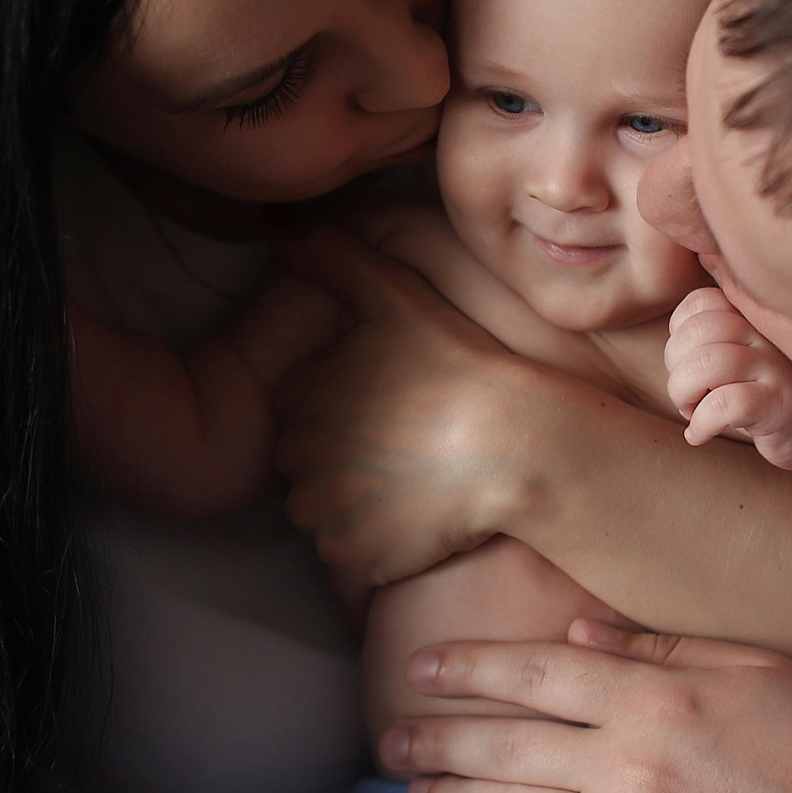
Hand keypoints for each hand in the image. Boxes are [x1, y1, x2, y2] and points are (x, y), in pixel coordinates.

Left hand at [272, 228, 563, 593]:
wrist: (513, 444)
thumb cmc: (457, 366)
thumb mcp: (394, 295)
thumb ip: (335, 258)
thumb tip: (278, 232)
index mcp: (301, 402)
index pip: (298, 417)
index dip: (339, 415)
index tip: (385, 414)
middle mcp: (300, 463)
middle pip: (307, 471)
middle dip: (340, 465)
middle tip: (402, 453)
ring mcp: (326, 517)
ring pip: (324, 517)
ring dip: (353, 509)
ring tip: (411, 489)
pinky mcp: (355, 560)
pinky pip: (349, 560)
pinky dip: (372, 550)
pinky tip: (416, 522)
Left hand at [378, 621, 791, 792]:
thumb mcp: (761, 672)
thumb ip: (663, 652)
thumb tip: (576, 639)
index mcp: (662, 697)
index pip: (535, 674)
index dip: (468, 669)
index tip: (420, 668)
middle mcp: (633, 765)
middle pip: (503, 743)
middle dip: (435, 737)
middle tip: (389, 735)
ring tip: (411, 786)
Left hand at [664, 287, 791, 470]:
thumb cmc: (773, 391)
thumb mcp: (747, 353)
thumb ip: (715, 336)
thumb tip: (672, 347)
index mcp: (755, 316)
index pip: (700, 302)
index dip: (679, 334)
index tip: (688, 363)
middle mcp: (767, 334)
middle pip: (699, 330)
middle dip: (676, 367)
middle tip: (688, 395)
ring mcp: (775, 368)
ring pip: (708, 364)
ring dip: (683, 393)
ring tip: (692, 412)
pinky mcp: (779, 405)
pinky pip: (726, 404)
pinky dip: (701, 423)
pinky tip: (700, 434)